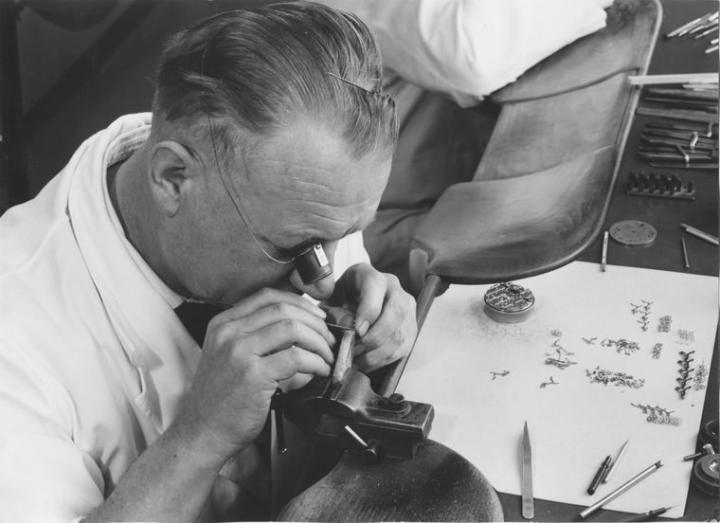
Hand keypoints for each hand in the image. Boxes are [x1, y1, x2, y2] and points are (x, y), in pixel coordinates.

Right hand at [173, 288, 334, 461]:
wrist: (202, 433)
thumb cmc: (220, 400)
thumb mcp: (228, 356)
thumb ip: (254, 337)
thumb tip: (300, 327)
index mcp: (223, 324)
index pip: (267, 296)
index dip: (299, 303)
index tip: (316, 316)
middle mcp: (229, 332)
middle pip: (284, 309)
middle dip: (314, 322)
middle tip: (328, 338)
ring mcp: (239, 352)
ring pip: (293, 328)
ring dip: (319, 341)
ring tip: (326, 356)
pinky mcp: (253, 375)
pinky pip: (296, 357)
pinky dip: (316, 362)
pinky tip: (319, 371)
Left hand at [327, 263, 416, 371]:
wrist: (352, 305)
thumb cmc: (340, 303)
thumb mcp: (330, 301)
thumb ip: (331, 311)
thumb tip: (339, 326)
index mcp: (369, 275)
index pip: (376, 285)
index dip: (368, 310)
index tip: (357, 330)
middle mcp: (393, 288)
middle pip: (396, 310)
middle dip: (376, 336)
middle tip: (357, 349)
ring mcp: (406, 308)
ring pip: (400, 332)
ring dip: (378, 352)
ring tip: (358, 359)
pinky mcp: (410, 328)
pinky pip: (402, 347)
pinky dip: (383, 359)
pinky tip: (366, 362)